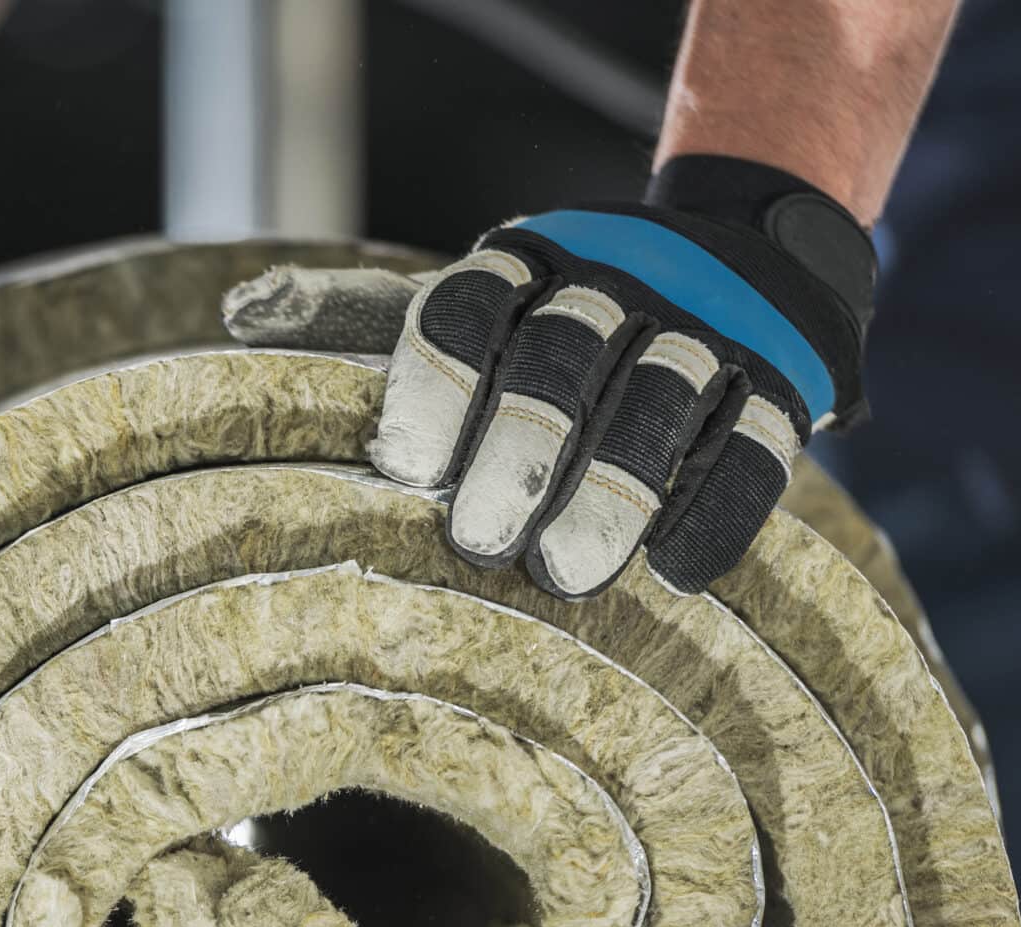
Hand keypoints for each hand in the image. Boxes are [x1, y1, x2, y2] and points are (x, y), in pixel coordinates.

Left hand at [226, 157, 873, 600]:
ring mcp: (707, 329)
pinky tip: (676, 574)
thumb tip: (239, 315)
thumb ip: (359, 315)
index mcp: (528, 260)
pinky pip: (755, 449)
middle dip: (520, 453)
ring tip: (568, 573)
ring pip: (661, 401)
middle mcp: (618, 282)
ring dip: (613, 493)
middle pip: (563, 361)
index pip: (471, 307)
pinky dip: (715, 513)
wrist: (747, 258)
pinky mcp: (781, 385)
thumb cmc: (552, 319)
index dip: (436, 383)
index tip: (404, 468)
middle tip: (481, 539)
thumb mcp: (465, 300)